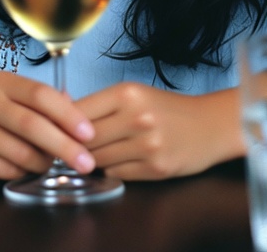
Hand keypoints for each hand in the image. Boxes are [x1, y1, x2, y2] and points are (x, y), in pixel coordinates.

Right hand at [0, 72, 96, 179]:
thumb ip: (48, 103)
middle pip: (32, 124)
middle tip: (85, 162)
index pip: (41, 94)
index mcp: (3, 81)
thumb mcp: (18, 99)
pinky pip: (5, 170)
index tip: (89, 133)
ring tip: (50, 164)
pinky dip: (22, 172)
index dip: (68, 114)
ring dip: (43, 163)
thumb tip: (80, 112)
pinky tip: (24, 168)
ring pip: (20, 152)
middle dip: (64, 146)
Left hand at [76, 83, 244, 179]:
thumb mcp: (133, 94)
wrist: (209, 124)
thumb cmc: (165, 108)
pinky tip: (122, 158)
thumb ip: (99, 104)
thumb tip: (61, 108)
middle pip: (85, 139)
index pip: (78, 112)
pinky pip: (116, 173)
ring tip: (101, 150)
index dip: (63, 123)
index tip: (58, 128)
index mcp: (127, 93)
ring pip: (98, 159)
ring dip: (93, 158)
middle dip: (76, 145)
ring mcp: (147, 145)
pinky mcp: (156, 168)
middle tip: (74, 145)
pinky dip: (113, 168)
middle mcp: (136, 117)